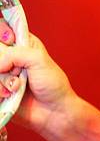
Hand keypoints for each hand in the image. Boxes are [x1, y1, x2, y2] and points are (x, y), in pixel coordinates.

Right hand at [0, 19, 76, 134]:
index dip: (2, 32)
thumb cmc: (52, 84)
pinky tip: (10, 95)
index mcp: (22, 43)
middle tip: (16, 71)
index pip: (2, 28)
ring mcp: (2, 74)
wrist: (53, 112)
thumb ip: (16, 54)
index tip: (9, 40)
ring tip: (16, 87)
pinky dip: (0, 91)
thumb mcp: (39, 60)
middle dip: (3, 61)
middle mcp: (10, 56)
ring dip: (3, 81)